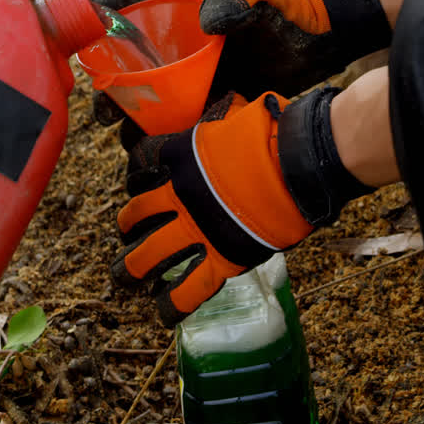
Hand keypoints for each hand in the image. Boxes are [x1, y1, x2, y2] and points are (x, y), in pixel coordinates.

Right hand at [90, 0, 390, 146]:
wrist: (323, 44)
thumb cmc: (289, 10)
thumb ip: (237, 0)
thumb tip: (207, 20)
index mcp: (180, 10)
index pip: (126, 7)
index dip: (96, 23)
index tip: (77, 46)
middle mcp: (176, 45)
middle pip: (125, 69)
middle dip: (109, 94)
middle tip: (108, 115)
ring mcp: (189, 78)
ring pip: (145, 107)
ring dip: (132, 128)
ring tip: (134, 146)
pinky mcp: (204, 106)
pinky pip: (173, 129)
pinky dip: (162, 147)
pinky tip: (159, 165)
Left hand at [114, 86, 373, 325]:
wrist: (298, 161)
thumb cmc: (278, 132)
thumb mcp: (241, 115)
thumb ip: (227, 121)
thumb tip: (241, 110)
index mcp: (183, 156)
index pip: (144, 161)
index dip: (137, 172)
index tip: (139, 179)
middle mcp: (180, 195)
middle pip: (137, 213)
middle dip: (128, 225)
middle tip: (126, 233)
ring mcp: (196, 229)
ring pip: (149, 254)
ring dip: (132, 267)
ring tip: (125, 277)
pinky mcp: (220, 258)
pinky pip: (190, 288)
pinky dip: (175, 303)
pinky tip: (165, 312)